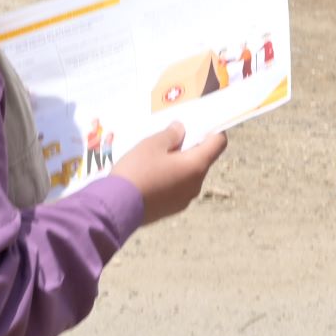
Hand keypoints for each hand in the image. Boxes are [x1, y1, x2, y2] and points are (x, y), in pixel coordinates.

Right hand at [110, 122, 226, 223]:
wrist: (116, 207)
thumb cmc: (138, 170)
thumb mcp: (153, 144)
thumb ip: (171, 134)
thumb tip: (181, 129)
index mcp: (196, 166)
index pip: (219, 143)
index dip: (214, 130)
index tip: (200, 124)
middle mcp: (196, 185)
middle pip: (202, 160)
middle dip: (191, 148)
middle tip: (171, 139)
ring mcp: (184, 200)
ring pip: (189, 176)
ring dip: (179, 165)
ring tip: (157, 158)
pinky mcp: (171, 210)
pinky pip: (177, 189)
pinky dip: (170, 180)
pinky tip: (151, 176)